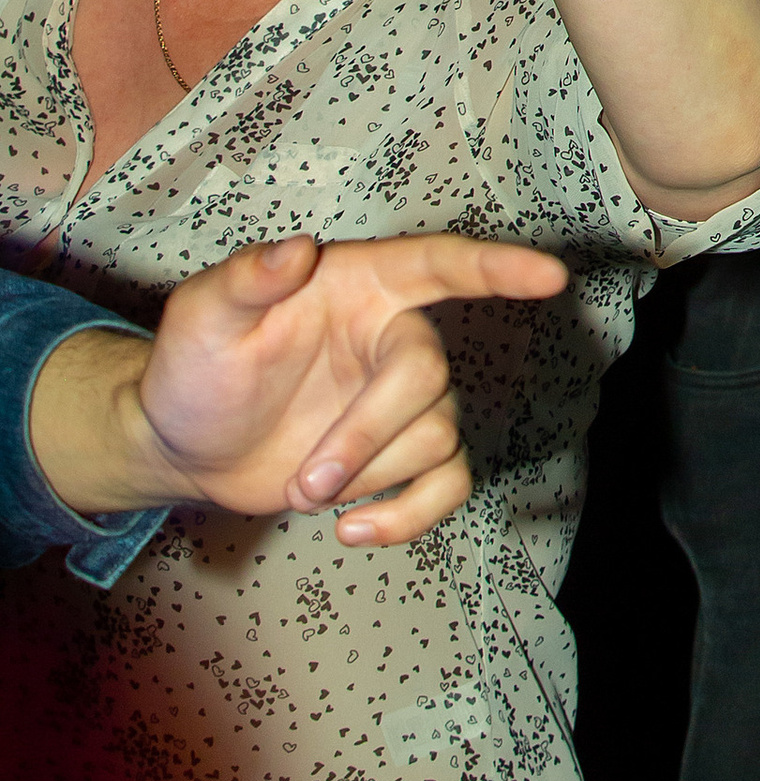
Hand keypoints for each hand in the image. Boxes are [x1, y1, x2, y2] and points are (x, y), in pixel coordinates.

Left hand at [33, 234, 565, 543]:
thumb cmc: (196, 365)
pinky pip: (449, 485)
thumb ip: (246, 278)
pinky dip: (410, 517)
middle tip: (304, 483)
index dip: (497, 268)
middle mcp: (395, 334)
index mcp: (360, 285)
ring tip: (303, 492)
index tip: (551, 275)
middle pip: (429, 377)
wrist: (186, 443)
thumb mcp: (202, 314)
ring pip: (437, 436)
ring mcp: (404, 399)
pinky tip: (354, 531)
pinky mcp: (403, 455)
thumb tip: (297, 249)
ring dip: (368, 477)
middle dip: (368, 436)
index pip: (440, 265)